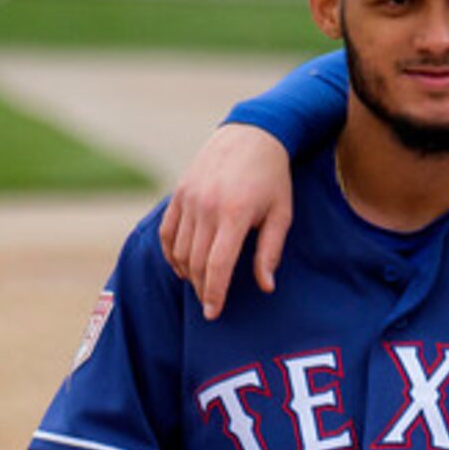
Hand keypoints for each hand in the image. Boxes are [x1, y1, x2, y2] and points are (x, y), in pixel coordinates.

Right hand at [159, 124, 293, 320]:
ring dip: (187, 273)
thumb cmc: (272, 178)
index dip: (214, 293)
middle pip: (195, 262)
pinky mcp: (179, 193)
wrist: (251, 135)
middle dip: (201, 288)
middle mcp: (205, 207)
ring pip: (178, 249)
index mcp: (233, 215)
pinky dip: (171, 253)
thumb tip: (266, 287)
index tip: (213, 313)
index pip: (216, 265)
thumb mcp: (281, 214)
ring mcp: (188, 199)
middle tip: (209, 305)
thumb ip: (270, 252)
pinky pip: (167, 231)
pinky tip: (182, 266)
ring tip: (200, 286)